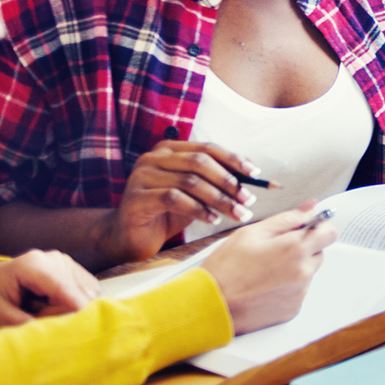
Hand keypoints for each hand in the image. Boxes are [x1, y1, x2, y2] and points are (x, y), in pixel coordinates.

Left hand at [0, 251, 97, 326]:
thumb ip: (25, 323)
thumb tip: (52, 334)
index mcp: (33, 265)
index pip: (63, 288)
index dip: (77, 310)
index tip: (84, 329)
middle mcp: (54, 258)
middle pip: (78, 292)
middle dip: (65, 312)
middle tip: (38, 316)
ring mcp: (64, 260)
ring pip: (86, 292)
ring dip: (70, 307)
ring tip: (43, 309)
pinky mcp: (71, 267)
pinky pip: (86, 290)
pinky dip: (73, 302)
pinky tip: (53, 303)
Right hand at [106, 140, 257, 261]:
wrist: (129, 237)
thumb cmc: (166, 213)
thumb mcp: (195, 193)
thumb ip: (216, 181)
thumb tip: (252, 175)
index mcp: (169, 150)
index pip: (207, 148)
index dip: (233, 159)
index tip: (255, 174)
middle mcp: (153, 158)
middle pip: (200, 162)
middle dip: (229, 182)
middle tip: (248, 200)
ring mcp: (141, 176)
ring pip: (190, 182)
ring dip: (219, 199)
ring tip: (236, 213)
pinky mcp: (136, 198)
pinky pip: (174, 199)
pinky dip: (198, 209)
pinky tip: (212, 220)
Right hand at [196, 204, 337, 333]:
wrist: (209, 307)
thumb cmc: (225, 269)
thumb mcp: (251, 233)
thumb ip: (287, 218)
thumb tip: (311, 207)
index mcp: (295, 248)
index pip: (329, 232)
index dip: (317, 228)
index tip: (303, 229)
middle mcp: (303, 272)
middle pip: (319, 252)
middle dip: (303, 247)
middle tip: (273, 251)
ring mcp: (300, 293)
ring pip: (308, 272)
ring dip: (295, 267)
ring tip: (264, 270)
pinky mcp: (293, 309)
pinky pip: (299, 291)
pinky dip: (287, 287)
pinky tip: (264, 286)